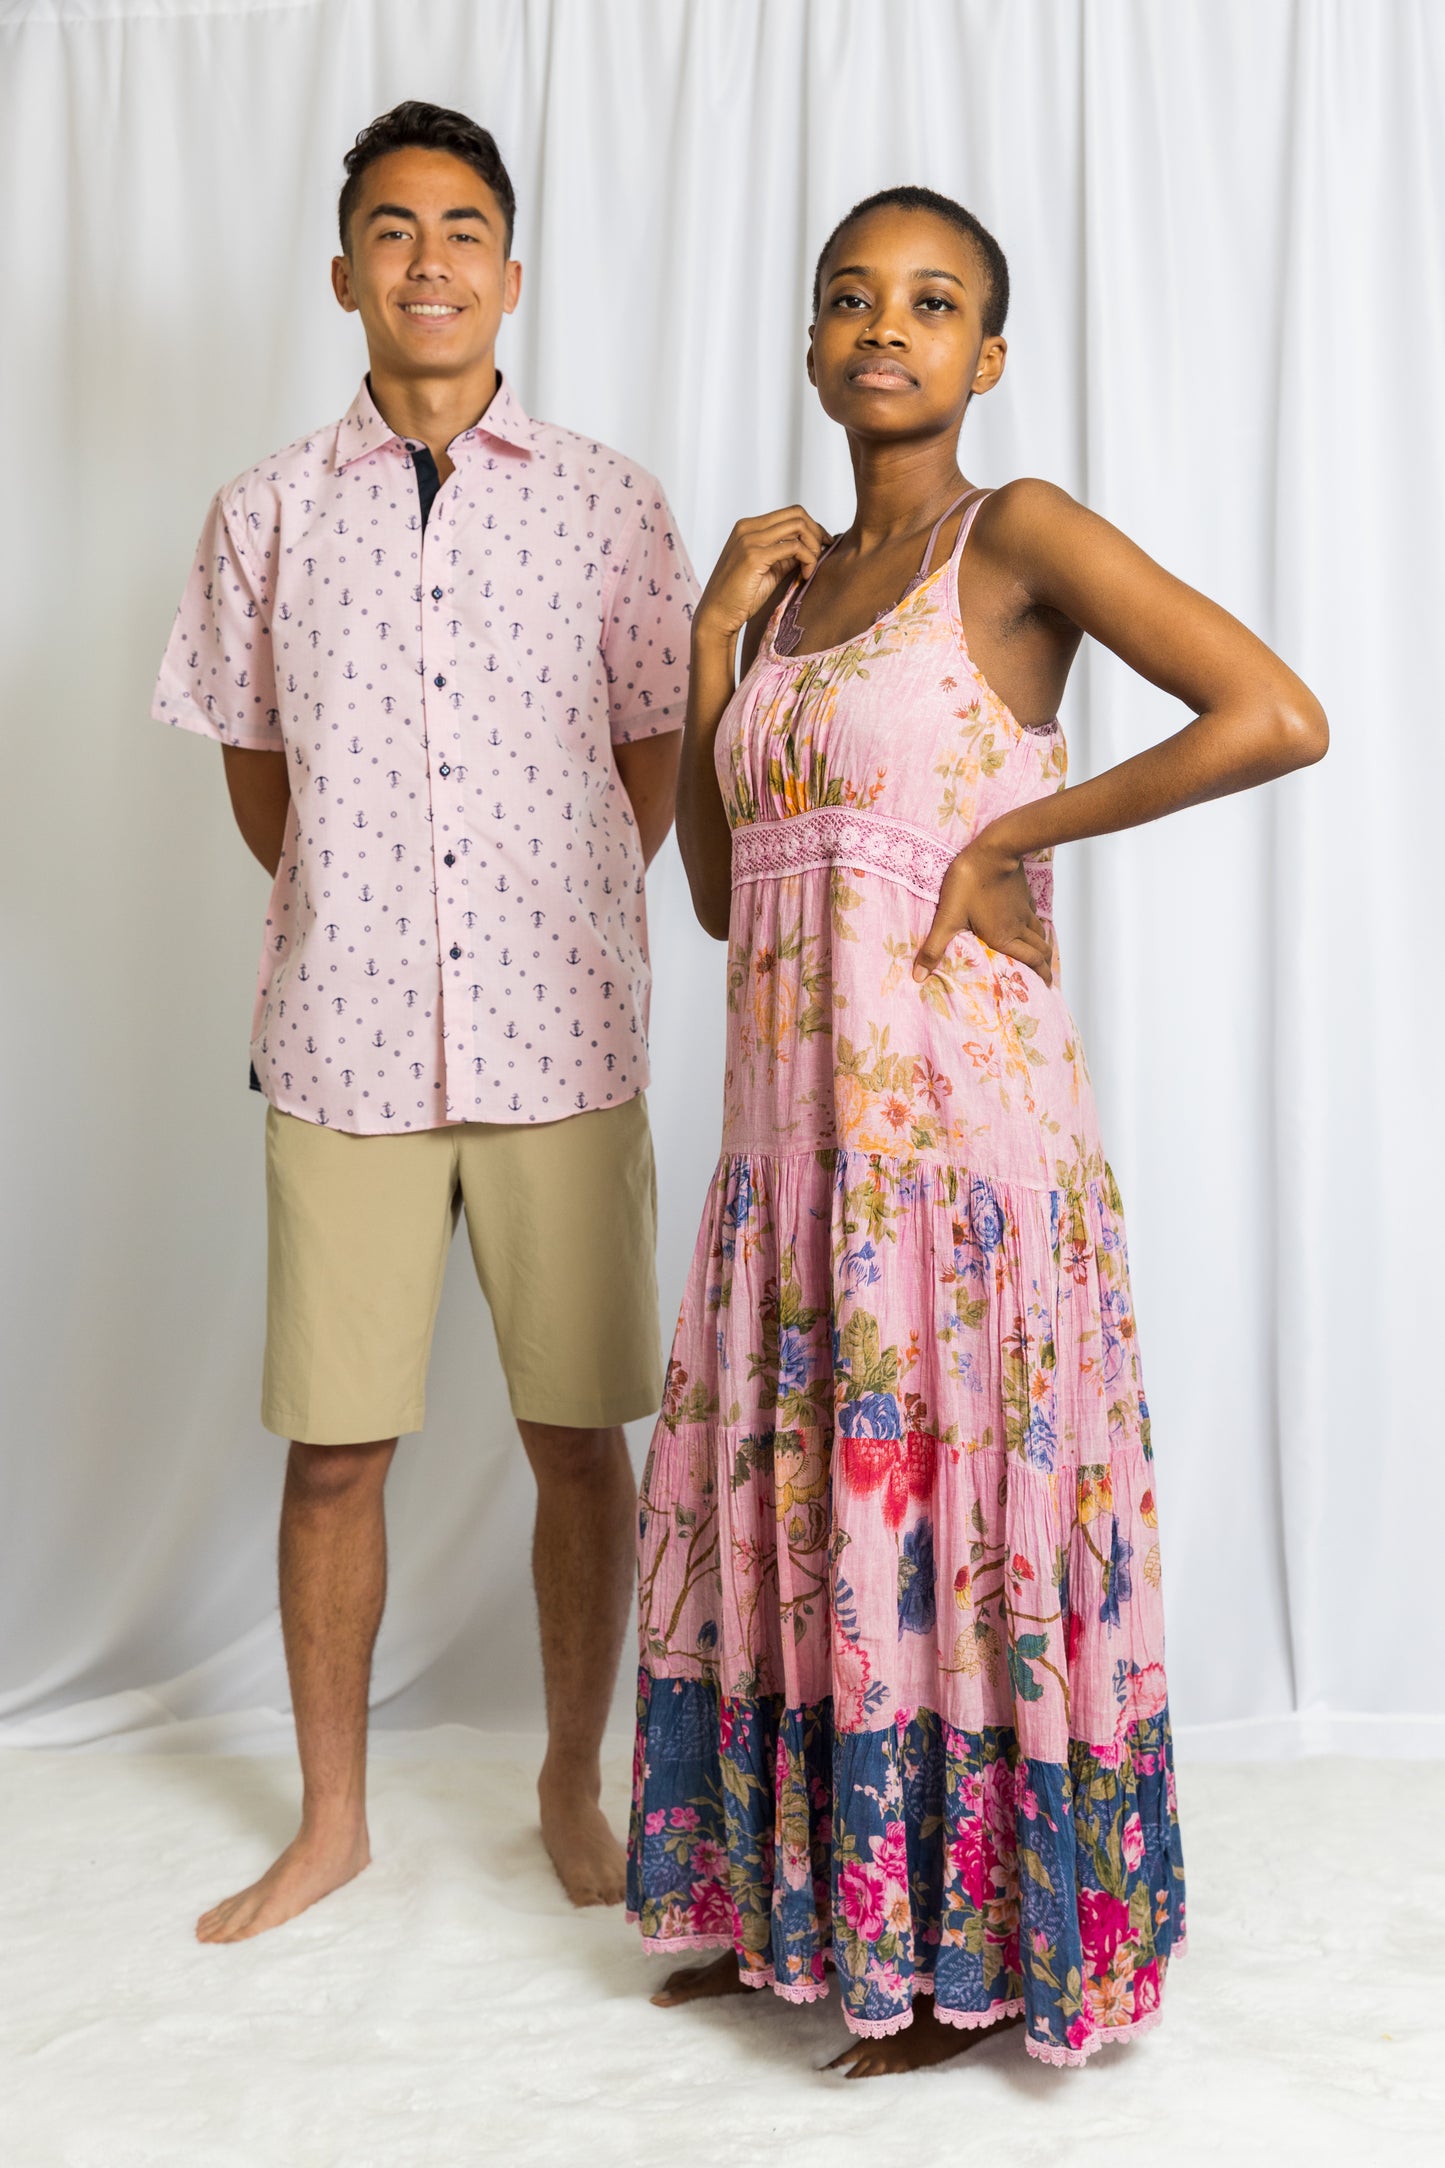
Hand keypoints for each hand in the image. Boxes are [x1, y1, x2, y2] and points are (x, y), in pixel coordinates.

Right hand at [693, 506, 830, 647]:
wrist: (717, 615)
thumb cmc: (740, 597)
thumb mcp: (766, 569)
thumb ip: (784, 555)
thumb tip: (810, 548)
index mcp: (748, 527)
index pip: (790, 513)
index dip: (812, 526)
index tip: (823, 545)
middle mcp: (747, 528)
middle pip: (797, 514)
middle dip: (817, 533)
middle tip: (822, 555)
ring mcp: (750, 540)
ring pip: (798, 526)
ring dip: (814, 546)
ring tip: (811, 568)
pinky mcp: (754, 556)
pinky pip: (795, 548)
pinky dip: (808, 559)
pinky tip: (805, 575)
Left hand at [913, 834, 1053, 987]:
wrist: (994, 849)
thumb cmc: (970, 882)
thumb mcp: (948, 917)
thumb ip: (934, 948)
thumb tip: (918, 977)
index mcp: (1004, 938)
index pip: (1031, 962)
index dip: (1042, 976)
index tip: (1048, 987)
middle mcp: (1018, 926)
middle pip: (1040, 950)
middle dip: (1045, 966)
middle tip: (1046, 977)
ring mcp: (1023, 909)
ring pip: (1040, 932)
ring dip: (1042, 947)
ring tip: (1041, 955)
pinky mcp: (1023, 893)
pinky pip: (1034, 914)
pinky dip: (1036, 924)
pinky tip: (1030, 923)